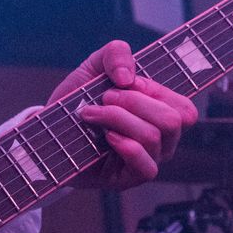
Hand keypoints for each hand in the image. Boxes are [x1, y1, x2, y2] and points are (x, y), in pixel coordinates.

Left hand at [49, 40, 197, 189]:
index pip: (183, 107)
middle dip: (133, 102)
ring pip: (152, 137)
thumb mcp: (95, 67)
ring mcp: (147, 161)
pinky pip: (146, 167)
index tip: (121, 82)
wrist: (49, 129)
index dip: (154, 90)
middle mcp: (161, 140)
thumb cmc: (79, 100)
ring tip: (91, 114)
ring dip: (117, 118)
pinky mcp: (128, 179)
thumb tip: (127, 78)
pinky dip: (126, 146)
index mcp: (161, 114)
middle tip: (104, 97)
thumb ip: (116, 54)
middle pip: (172, 120)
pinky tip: (106, 136)